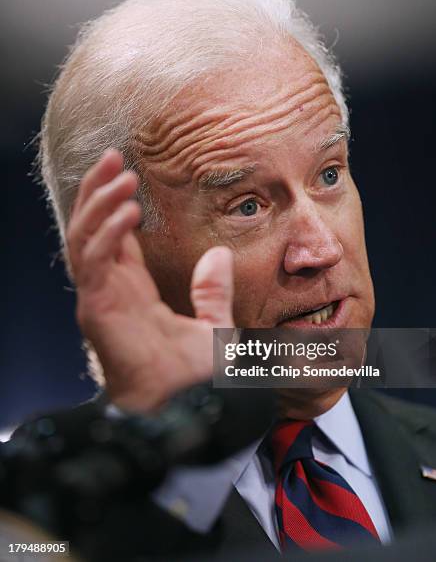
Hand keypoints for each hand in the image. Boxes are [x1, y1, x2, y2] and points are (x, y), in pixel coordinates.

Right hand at [66, 149, 234, 412]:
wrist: (188, 409)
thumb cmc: (196, 377)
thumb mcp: (214, 323)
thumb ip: (213, 290)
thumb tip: (219, 254)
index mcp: (133, 290)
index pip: (114, 236)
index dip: (115, 204)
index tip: (128, 172)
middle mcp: (111, 290)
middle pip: (92, 230)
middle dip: (97, 191)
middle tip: (111, 157)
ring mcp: (101, 298)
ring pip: (85, 239)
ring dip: (98, 203)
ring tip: (118, 173)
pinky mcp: (99, 309)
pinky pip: (95, 262)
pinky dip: (107, 233)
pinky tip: (128, 212)